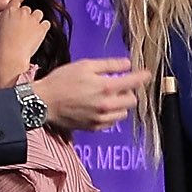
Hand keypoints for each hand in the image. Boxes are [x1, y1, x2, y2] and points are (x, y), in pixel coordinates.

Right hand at [25, 57, 148, 131]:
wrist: (43, 102)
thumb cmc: (61, 81)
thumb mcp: (85, 65)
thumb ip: (109, 65)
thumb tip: (127, 64)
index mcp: (105, 87)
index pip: (133, 82)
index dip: (143, 77)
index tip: (147, 74)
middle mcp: (106, 105)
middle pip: (132, 100)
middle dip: (129, 91)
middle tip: (119, 85)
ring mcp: (101, 119)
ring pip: (123, 113)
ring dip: (121, 104)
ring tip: (108, 96)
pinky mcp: (94, 127)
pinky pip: (111, 122)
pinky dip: (111, 114)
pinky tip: (100, 107)